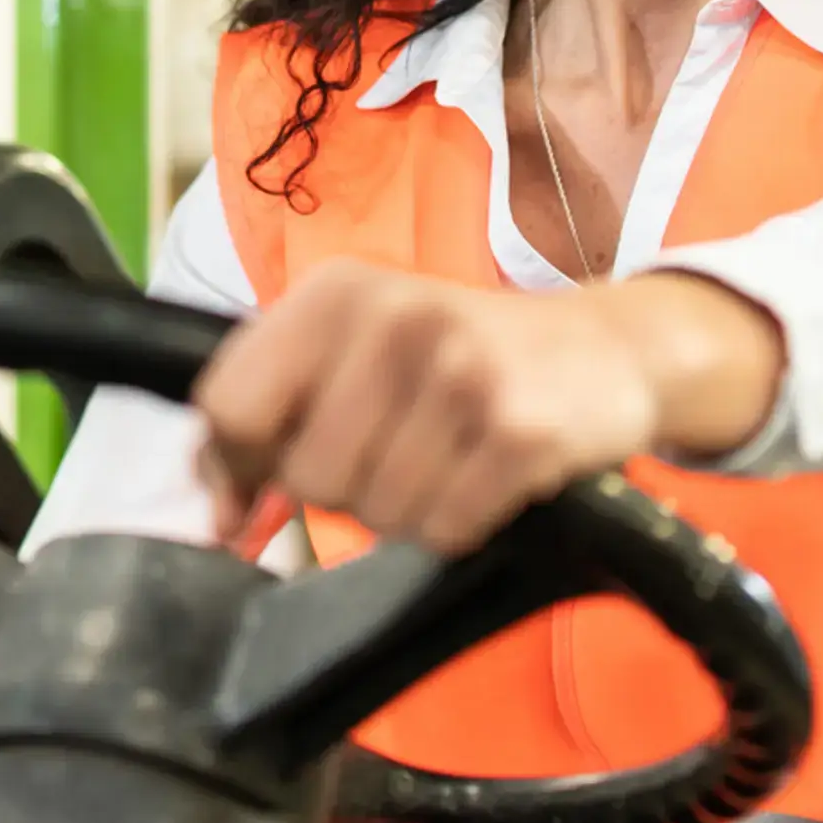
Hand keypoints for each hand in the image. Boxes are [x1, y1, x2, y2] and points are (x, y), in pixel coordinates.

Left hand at [187, 261, 781, 556]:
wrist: (611, 347)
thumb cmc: (464, 357)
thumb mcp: (362, 347)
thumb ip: (272, 410)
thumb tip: (212, 511)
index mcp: (336, 293)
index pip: (229, 406)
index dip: (236, 467)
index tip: (260, 485)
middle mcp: (395, 319)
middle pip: (305, 476)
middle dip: (348, 489)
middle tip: (403, 451)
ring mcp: (463, 372)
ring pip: (377, 513)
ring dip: (413, 511)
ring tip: (452, 459)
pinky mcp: (521, 431)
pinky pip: (447, 528)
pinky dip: (465, 524)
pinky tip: (491, 480)